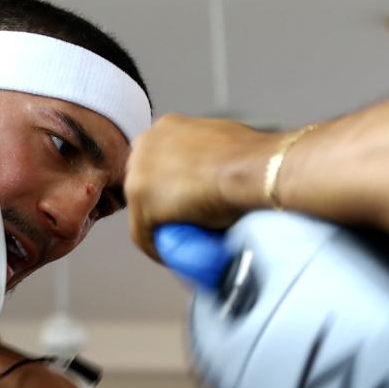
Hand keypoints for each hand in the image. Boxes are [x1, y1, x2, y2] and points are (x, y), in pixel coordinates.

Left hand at [125, 114, 274, 259]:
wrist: (250, 169)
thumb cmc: (249, 156)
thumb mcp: (225, 142)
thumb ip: (212, 150)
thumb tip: (222, 165)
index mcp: (165, 128)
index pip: (157, 160)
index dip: (167, 183)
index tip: (184, 200)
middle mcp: (144, 146)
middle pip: (144, 183)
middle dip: (158, 204)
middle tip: (181, 222)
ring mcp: (138, 175)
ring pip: (141, 210)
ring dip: (157, 227)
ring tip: (179, 244)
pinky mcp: (141, 204)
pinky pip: (143, 235)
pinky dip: (155, 249)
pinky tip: (170, 259)